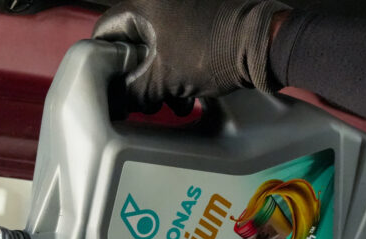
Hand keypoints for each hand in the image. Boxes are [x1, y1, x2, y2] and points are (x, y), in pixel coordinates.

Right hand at [92, 0, 289, 113]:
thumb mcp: (162, 80)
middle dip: (138, 75)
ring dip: (160, 78)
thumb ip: (132, 91)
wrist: (262, 43)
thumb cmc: (213, 51)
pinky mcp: (203, 17)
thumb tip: (119, 101)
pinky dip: (178, 68)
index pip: (106, 30)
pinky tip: (187, 94)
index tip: (108, 84)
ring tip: (170, 102)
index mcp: (144, 4)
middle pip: (133, 42)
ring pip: (157, 46)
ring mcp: (185, 6)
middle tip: (143, 99)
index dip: (103, 61)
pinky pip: (179, 44)